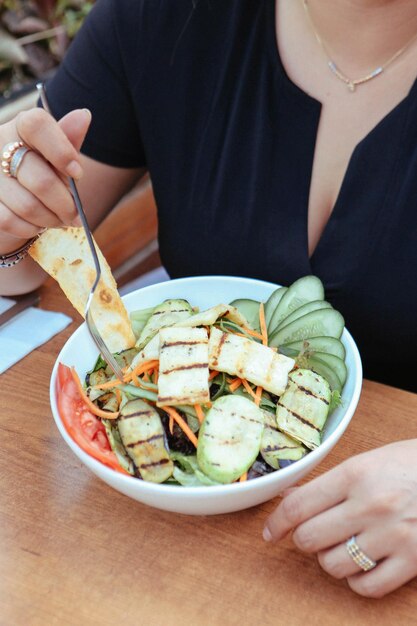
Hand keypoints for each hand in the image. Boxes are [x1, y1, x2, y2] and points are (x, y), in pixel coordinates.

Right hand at [0, 107, 90, 243]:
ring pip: (28, 205)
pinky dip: (31, 228)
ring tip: (59, 219)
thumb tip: (84, 115)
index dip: (61, 152)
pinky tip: (38, 224)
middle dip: (65, 205)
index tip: (78, 173)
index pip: (37, 125)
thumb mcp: (58, 157)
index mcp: (21, 126)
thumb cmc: (42, 173)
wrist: (13, 202)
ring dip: (51, 219)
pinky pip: (10, 220)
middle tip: (75, 215)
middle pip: (40, 179)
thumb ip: (69, 141)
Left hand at [263, 440, 416, 597]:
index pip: (298, 505)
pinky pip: (367, 586)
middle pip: (309, 538)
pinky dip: (356, 580)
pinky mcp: (413, 560)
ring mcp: (393, 535)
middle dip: (302, 540)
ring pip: (333, 565)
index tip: (270, 531)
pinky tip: (361, 566)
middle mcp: (371, 505)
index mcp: (356, 474)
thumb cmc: (410, 464)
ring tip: (340, 547)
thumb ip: (330, 481)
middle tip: (309, 535)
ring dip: (329, 559)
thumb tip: (290, 497)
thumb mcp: (368, 461)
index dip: (276, 522)